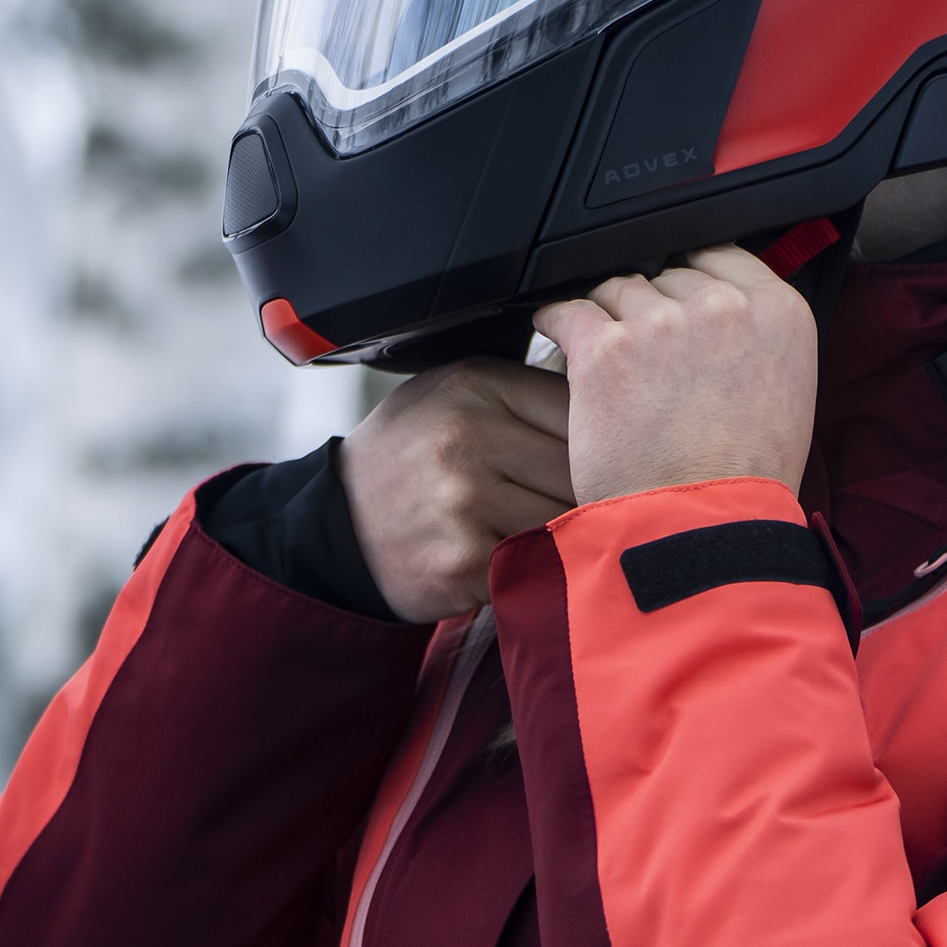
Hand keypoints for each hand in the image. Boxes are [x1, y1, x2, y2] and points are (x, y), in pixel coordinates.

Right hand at [343, 356, 575, 620]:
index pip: (579, 405)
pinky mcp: (464, 557)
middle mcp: (467, 434)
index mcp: (475, 383)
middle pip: (580, 465)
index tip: (600, 455)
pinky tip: (513, 555)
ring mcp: (463, 498)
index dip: (600, 437)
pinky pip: (536, 559)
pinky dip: (536, 564)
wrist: (337, 524)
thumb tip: (609, 401)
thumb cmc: (409, 455)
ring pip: (566, 516)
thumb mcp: (453, 394)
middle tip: (584, 500)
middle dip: (592, 488)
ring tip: (547, 529)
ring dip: (568, 531)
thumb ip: (522, 391)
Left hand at [530, 245, 818, 505]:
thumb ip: (757, 340)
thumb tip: (724, 318)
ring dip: (610, 320)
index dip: (692, 281)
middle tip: (647, 360)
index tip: (678, 303)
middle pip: (667, 274)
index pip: (720, 255)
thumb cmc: (745, 483)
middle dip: (653, 310)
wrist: (703, 531)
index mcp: (778, 312)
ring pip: (617, 290)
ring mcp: (662, 323)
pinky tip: (559, 337)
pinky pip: (567, 311)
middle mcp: (723, 306)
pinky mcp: (606, 349)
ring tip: (610, 367)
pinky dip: (558, 323)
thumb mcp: (787, 396)